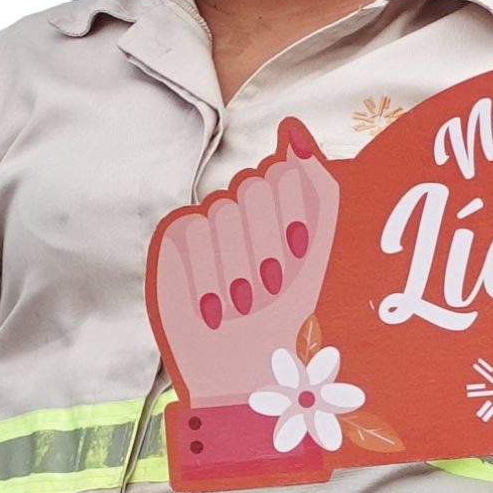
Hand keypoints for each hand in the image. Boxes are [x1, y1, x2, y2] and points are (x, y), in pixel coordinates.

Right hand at [149, 121, 341, 408]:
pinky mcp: (174, 239)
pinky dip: (206, 278)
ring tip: (240, 303)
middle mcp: (244, 203)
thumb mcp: (319, 249)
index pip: (285, 173)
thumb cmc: (290, 313)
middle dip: (266, 247)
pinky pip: (191, 236)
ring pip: (221, 215)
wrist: (246, 364)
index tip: (297, 257)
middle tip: (267, 286)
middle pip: (253, 189)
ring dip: (236, 271)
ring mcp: (206, 218)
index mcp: (284, 200)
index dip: (293, 220)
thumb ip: (316, 186)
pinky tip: (213, 305)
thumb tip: (294, 128)